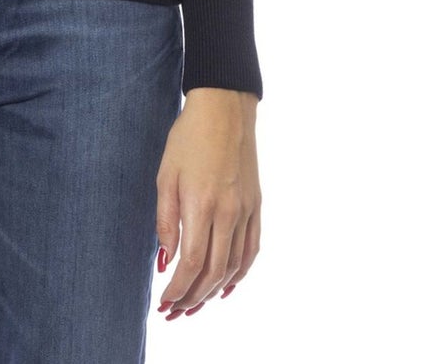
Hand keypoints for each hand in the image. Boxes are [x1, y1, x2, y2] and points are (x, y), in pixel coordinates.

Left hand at [154, 87, 260, 319]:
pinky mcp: (257, 206)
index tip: (165, 301)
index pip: (193, 261)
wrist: (225, 110)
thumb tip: (164, 258)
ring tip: (196, 304)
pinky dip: (241, 273)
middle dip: (193, 297)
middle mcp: (228, 212)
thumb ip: (165, 219)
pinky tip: (228, 284)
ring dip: (215, 290)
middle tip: (176, 312)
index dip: (178, 287)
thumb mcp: (166, 174)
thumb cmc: (188, 138)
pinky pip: (252, 249)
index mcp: (201, 204)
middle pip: (214, 271)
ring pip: (234, 265)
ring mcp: (246, 210)